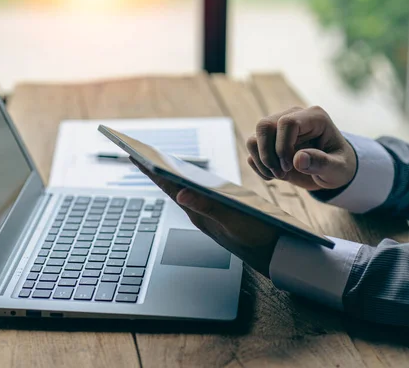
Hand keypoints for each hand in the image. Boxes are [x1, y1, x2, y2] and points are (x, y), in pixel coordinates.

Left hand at [131, 159, 278, 276]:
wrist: (274, 256)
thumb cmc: (258, 238)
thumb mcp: (235, 221)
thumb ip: (209, 208)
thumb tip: (180, 195)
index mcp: (199, 213)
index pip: (169, 186)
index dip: (151, 170)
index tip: (133, 155)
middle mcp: (198, 214)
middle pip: (170, 187)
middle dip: (152, 170)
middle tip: (134, 153)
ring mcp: (205, 216)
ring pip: (180, 192)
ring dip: (166, 176)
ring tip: (151, 162)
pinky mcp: (215, 216)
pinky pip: (193, 196)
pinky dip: (183, 183)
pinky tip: (182, 179)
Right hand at [246, 106, 356, 190]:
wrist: (332, 171)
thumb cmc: (339, 167)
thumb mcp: (338, 169)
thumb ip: (322, 163)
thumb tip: (298, 159)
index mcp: (314, 117)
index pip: (287, 122)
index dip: (283, 146)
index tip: (289, 167)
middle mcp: (293, 117)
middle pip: (264, 126)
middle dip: (267, 154)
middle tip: (281, 174)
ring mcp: (278, 128)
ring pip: (253, 138)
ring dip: (262, 162)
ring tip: (278, 176)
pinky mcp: (269, 141)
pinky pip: (252, 150)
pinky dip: (258, 166)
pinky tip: (274, 175)